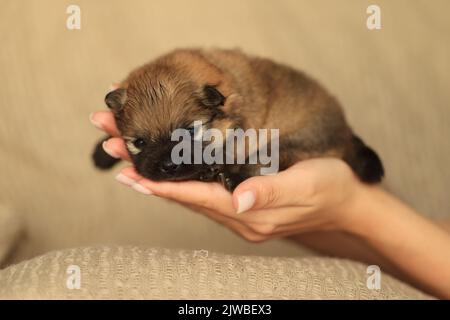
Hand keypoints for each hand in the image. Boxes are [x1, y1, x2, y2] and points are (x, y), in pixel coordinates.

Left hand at [90, 110, 366, 241]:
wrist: (346, 202)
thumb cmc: (329, 188)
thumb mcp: (306, 185)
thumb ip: (272, 192)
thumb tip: (240, 197)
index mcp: (250, 213)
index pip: (197, 197)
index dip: (162, 186)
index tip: (129, 173)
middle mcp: (238, 216)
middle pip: (184, 196)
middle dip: (147, 176)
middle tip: (112, 153)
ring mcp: (239, 212)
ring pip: (190, 194)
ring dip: (157, 177)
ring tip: (125, 159)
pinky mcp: (243, 204)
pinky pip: (204, 193)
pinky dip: (180, 181)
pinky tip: (166, 170)